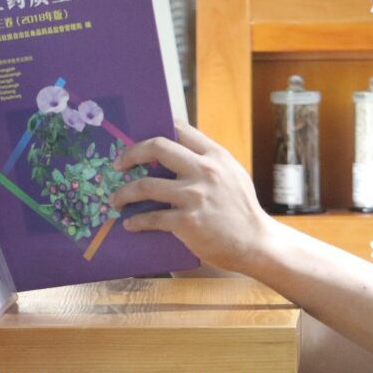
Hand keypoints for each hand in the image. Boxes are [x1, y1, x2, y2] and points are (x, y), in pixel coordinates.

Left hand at [110, 123, 273, 274]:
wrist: (256, 243)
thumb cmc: (241, 210)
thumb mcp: (232, 175)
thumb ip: (208, 162)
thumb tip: (174, 154)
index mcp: (216, 155)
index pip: (179, 129)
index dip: (154, 130)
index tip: (138, 140)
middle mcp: (205, 170)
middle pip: (156, 147)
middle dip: (130, 154)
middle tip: (118, 164)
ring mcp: (195, 196)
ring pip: (145, 185)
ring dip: (123, 193)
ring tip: (116, 200)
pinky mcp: (187, 221)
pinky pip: (151, 218)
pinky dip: (136, 221)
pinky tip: (130, 224)